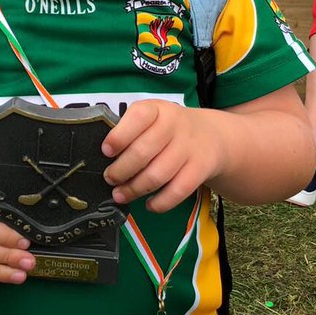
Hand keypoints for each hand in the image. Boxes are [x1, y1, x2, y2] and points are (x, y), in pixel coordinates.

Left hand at [102, 100, 224, 212]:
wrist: (210, 135)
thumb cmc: (168, 129)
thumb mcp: (151, 118)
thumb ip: (130, 131)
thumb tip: (105, 157)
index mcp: (157, 110)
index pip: (138, 117)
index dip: (119, 136)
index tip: (106, 152)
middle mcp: (175, 126)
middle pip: (143, 152)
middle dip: (120, 170)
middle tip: (110, 178)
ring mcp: (189, 148)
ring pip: (157, 175)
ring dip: (134, 189)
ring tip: (121, 195)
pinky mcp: (200, 169)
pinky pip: (177, 191)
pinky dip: (160, 202)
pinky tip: (149, 204)